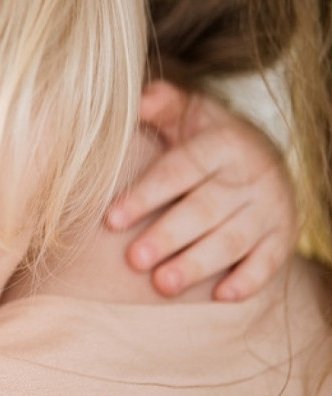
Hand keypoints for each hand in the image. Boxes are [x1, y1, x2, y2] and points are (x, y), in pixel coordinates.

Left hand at [105, 81, 295, 300]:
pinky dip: (248, 280)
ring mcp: (270, 207)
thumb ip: (162, 103)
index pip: (181, 170)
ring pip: (233, 239)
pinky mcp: (283, 235)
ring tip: (163, 284)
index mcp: (223, 143)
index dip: (146, 194)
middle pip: (205, 209)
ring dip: (198, 263)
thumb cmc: (205, 136)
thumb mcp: (187, 112)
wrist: (262, 155)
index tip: (112, 219)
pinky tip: (220, 296)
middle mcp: (251, 175)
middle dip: (169, 235)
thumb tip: (138, 100)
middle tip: (135, 259)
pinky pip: (269, 261)